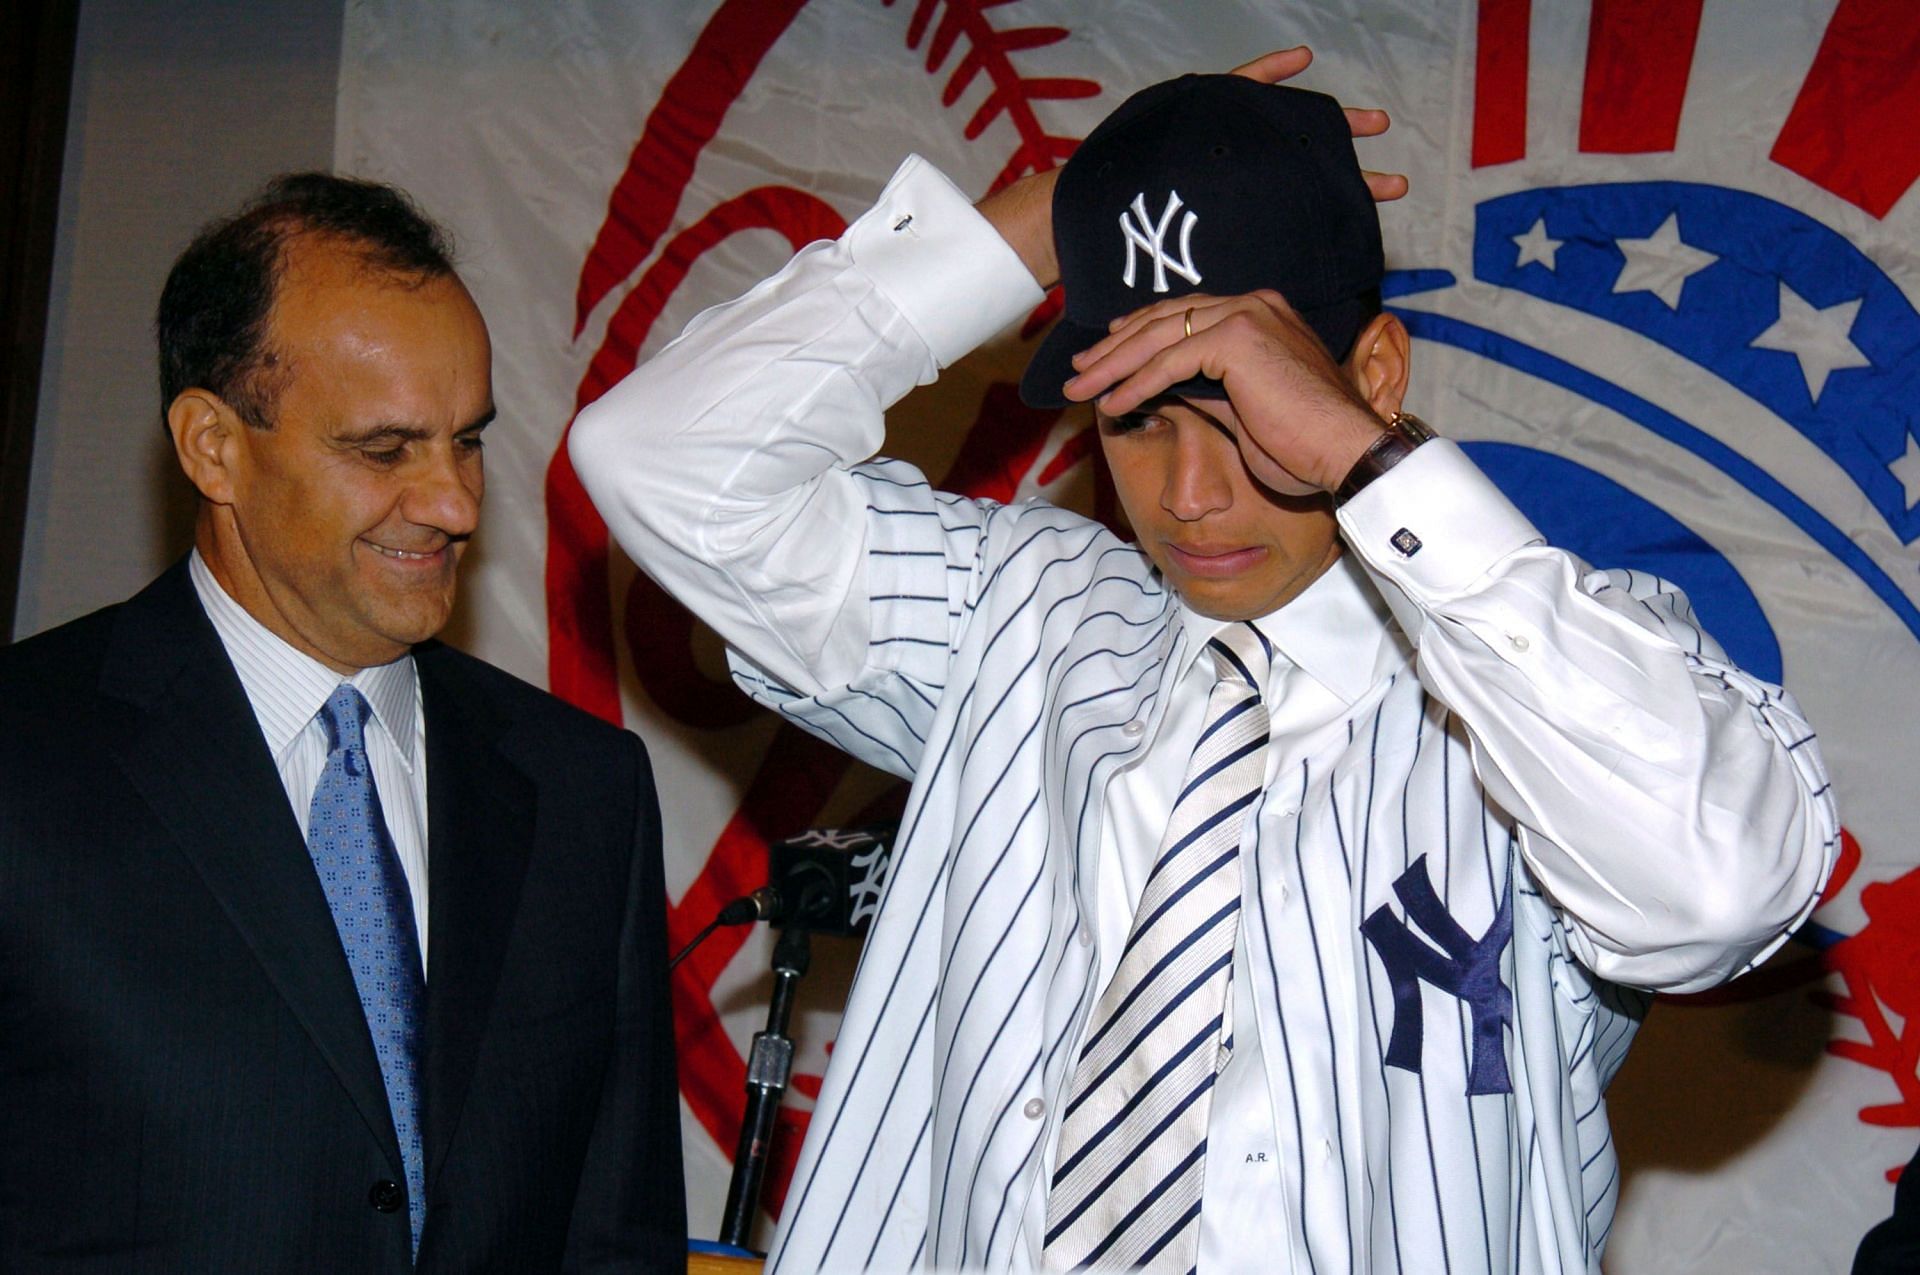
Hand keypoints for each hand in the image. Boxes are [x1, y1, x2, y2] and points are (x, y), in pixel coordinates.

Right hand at [978, 46, 1406, 285]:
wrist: (1075, 223)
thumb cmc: (1120, 261)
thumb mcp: (1183, 299)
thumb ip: (1209, 322)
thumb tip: (1237, 353)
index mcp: (1240, 216)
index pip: (1297, 212)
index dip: (1339, 214)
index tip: (1386, 211)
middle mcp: (1234, 179)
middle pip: (1301, 169)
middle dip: (1349, 173)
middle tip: (1400, 182)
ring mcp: (1218, 144)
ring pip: (1281, 126)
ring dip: (1329, 123)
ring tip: (1378, 125)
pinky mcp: (1195, 112)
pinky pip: (1235, 84)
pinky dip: (1268, 69)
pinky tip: (1303, 59)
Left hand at [1063, 290, 1385, 495]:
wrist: (1346, 453)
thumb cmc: (1305, 444)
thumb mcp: (1243, 410)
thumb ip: (1206, 389)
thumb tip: (1164, 388)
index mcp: (1260, 314)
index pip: (1185, 314)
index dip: (1140, 332)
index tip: (1107, 352)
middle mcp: (1253, 304)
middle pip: (1165, 319)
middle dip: (1115, 347)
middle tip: (1080, 370)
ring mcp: (1246, 316)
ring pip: (1160, 336)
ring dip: (1114, 365)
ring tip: (1082, 388)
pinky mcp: (1237, 339)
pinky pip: (1169, 361)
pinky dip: (1136, 383)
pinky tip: (1112, 403)